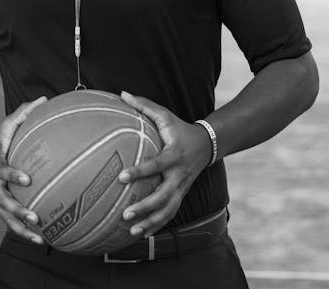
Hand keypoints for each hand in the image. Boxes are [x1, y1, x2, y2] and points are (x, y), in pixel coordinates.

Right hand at [0, 96, 47, 243]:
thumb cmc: (0, 139)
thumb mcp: (8, 123)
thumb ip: (24, 111)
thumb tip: (45, 99)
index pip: (3, 170)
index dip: (13, 174)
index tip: (27, 178)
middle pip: (3, 202)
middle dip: (18, 211)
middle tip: (35, 216)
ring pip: (6, 218)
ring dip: (22, 229)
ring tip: (40, 238)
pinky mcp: (1, 207)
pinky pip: (11, 223)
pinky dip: (25, 233)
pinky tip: (42, 241)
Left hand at [118, 91, 210, 236]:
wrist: (206, 145)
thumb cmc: (179, 128)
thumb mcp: (165, 115)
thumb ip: (144, 105)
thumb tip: (121, 93)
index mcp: (173, 156)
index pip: (155, 166)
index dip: (140, 172)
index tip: (122, 178)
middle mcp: (179, 176)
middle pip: (163, 197)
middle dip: (145, 208)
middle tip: (124, 214)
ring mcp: (181, 188)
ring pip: (167, 211)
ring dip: (150, 222)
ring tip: (131, 232)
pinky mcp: (181, 196)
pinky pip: (169, 214)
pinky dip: (156, 225)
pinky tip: (140, 234)